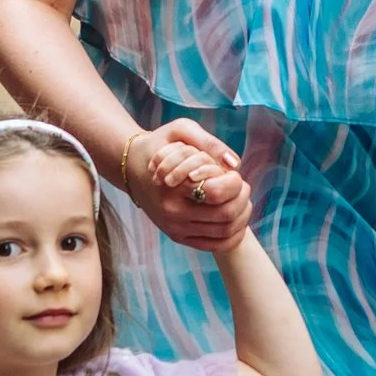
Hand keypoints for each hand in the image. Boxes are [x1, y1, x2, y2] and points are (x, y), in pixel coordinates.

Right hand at [125, 117, 250, 248]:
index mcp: (173, 187)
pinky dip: (234, 234)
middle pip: (226, 215)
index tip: (232, 173)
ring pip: (225, 232)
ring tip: (240, 197)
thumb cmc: (160, 146)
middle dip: (242, 198)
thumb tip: (235, 164)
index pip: (217, 193)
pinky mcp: (179, 237)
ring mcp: (176, 229)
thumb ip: (209, 143)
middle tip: (241, 184)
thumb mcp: (180, 131)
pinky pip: (217, 245)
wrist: (132, 168)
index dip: (234, 182)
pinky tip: (237, 217)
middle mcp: (173, 214)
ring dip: (242, 215)